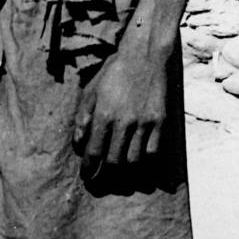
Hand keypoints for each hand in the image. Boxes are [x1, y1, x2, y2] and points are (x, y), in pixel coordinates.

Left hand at [73, 48, 166, 178]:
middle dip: (105, 176)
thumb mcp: (91, 90)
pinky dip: (145, 164)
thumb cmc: (114, 72)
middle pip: (114, 161)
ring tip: (119, 178)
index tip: (86, 176)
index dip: (88, 168)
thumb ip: (83, 117)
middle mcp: (124, 122)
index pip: (94, 151)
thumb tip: (78, 142)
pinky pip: (153, 152)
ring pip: (134, 161)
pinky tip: (139, 167)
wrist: (145, 56)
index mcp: (104, 114)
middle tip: (100, 181)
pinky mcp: (160, 122)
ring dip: (125, 173)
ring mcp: (144, 123)